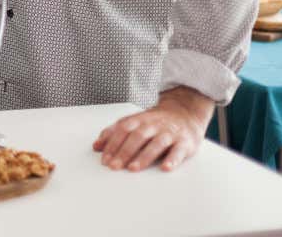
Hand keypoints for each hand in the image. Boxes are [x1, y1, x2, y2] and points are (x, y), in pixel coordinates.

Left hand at [93, 86, 214, 171]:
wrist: (184, 113)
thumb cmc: (154, 122)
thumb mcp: (133, 122)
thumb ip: (114, 133)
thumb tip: (96, 146)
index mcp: (139, 120)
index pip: (123, 130)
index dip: (113, 144)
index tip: (105, 159)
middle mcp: (154, 125)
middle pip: (137, 137)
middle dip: (124, 152)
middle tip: (114, 166)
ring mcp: (170, 133)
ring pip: (156, 144)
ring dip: (144, 156)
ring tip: (133, 168)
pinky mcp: (185, 142)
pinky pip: (178, 151)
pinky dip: (172, 160)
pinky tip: (165, 168)